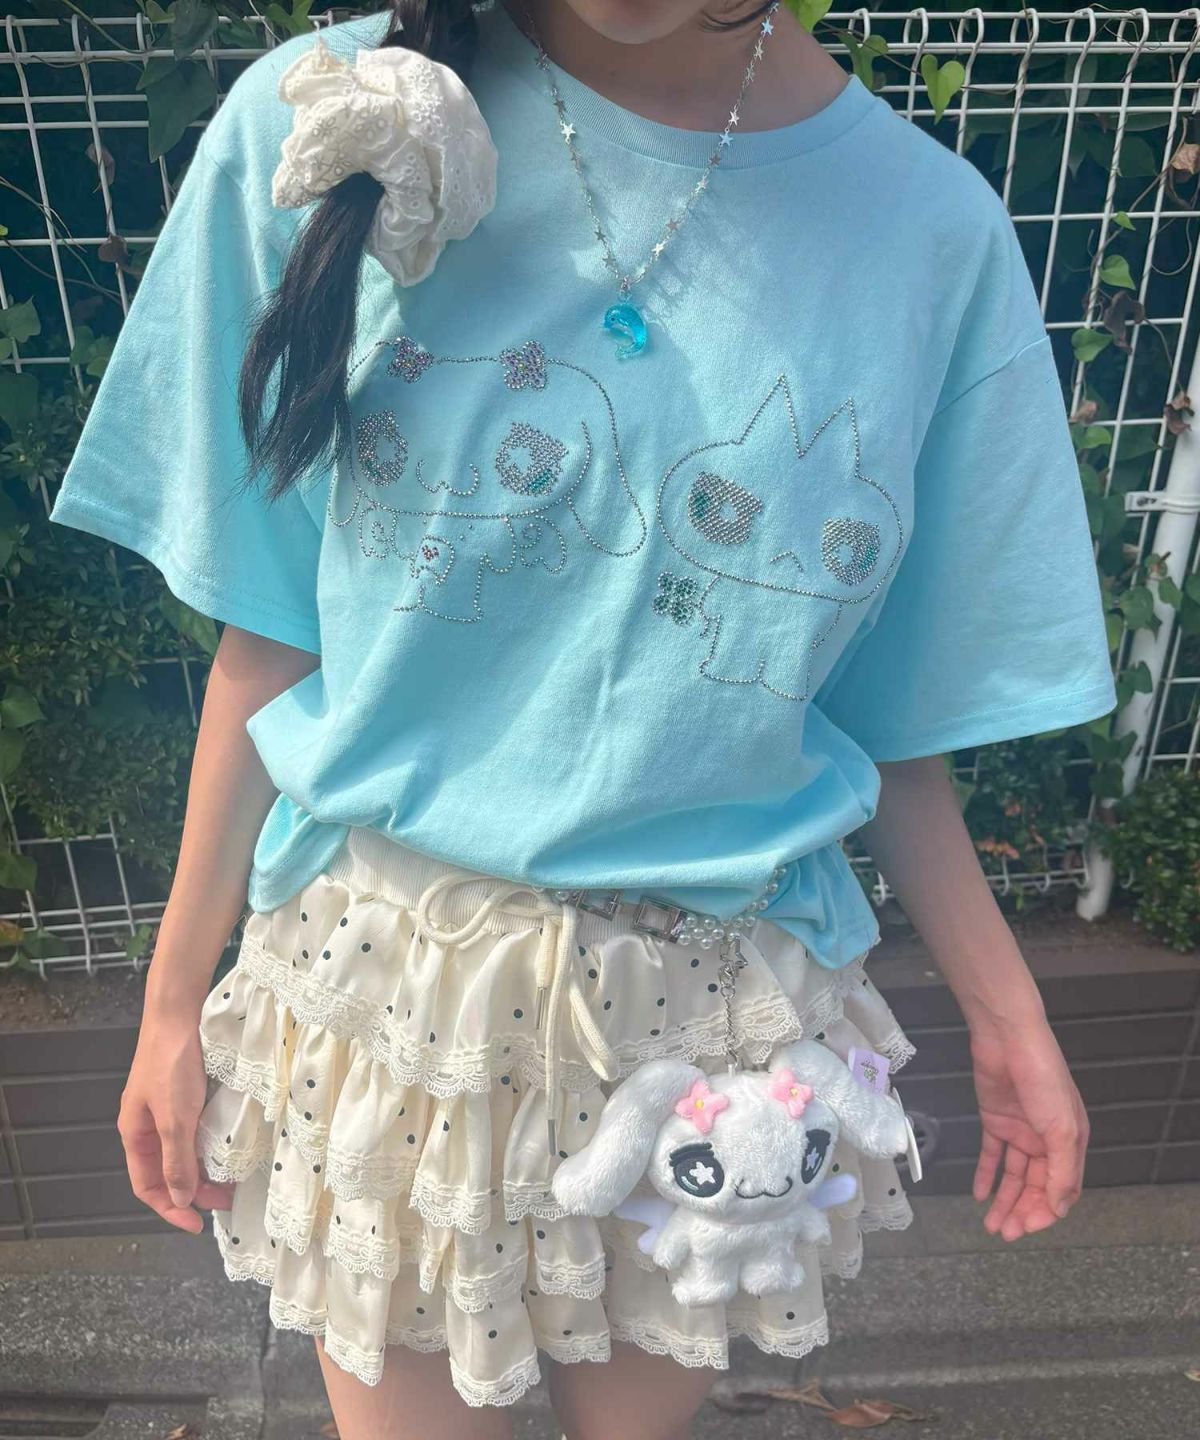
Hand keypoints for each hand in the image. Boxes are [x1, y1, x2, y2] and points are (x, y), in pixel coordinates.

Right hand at [118, 1007, 234, 1233]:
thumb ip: (177, 1159)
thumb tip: (180, 1197)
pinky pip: (195, 1129)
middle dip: (192, 1191)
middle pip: (166, 1171)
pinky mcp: (185, 1093)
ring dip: (202, 1169)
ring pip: (182, 1151)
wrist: (178, 1013)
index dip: (169, 1208)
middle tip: (225, 1201)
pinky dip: (209, 1144)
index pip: (147, 1185)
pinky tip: (226, 1147)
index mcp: (135, 1133)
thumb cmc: (172, 1064)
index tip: (197, 1224)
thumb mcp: (175, 1117)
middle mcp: (148, 1124)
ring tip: (230, 1179)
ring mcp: (166, 1107)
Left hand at [968, 1008, 1088, 1240]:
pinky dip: (986, 1173)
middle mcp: (1046, 1139)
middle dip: (1022, 1210)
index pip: (1062, 1189)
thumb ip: (1062, 1171)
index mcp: (1070, 1142)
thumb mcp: (1061, 1128)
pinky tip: (979, 1194)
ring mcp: (1020, 1130)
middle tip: (1005, 1232)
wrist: (1007, 1037)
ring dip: (1004, 1199)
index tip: (1028, 1228)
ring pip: (1014, 1175)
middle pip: (1036, 1185)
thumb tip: (1059, 1209)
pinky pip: (992, 1154)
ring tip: (992, 1223)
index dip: (1046, 1211)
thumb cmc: (1042, 1078)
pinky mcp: (995, 1119)